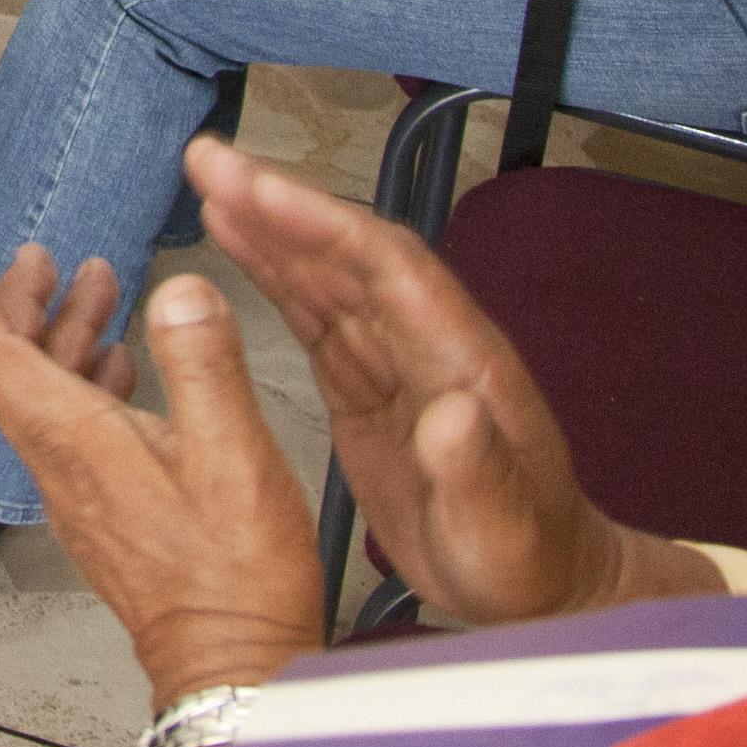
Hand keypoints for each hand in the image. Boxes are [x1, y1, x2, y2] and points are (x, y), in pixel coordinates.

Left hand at [0, 234, 327, 701]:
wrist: (232, 669)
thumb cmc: (234, 579)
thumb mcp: (234, 456)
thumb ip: (202, 365)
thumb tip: (180, 290)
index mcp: (77, 443)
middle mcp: (64, 468)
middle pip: (13, 371)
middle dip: (20, 303)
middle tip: (39, 256)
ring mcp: (83, 495)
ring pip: (46, 398)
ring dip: (62, 338)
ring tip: (97, 287)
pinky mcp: (108, 514)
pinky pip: (74, 430)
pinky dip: (88, 383)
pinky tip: (121, 367)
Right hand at [187, 139, 708, 631]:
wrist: (539, 585)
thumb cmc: (527, 562)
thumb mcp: (505, 533)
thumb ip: (478, 473)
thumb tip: (451, 411)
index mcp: (463, 363)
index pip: (390, 271)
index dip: (324, 226)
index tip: (261, 188)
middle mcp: (428, 343)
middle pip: (350, 253)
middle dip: (280, 205)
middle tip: (208, 160)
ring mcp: (397, 360)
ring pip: (326, 275)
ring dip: (268, 226)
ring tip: (206, 180)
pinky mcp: (368, 385)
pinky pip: (314, 315)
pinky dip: (271, 274)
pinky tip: (235, 242)